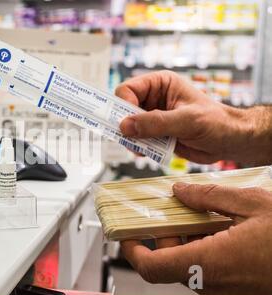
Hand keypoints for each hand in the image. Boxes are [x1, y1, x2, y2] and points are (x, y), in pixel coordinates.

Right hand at [116, 71, 271, 165]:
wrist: (230, 142)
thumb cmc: (216, 123)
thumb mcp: (187, 120)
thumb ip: (156, 123)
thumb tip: (125, 126)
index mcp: (160, 84)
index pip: (128, 89)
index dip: (123, 106)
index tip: (126, 124)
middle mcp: (153, 98)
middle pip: (123, 108)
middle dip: (125, 124)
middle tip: (129, 138)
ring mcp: (153, 117)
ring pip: (128, 126)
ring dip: (131, 138)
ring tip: (142, 148)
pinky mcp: (155, 133)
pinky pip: (136, 139)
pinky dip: (138, 147)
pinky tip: (149, 152)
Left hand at [121, 183, 271, 294]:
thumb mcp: (253, 203)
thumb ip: (209, 197)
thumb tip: (181, 191)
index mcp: (212, 263)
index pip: (152, 267)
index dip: (132, 250)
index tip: (125, 233)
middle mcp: (214, 287)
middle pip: (169, 264)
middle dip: (166, 238)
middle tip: (173, 213)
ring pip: (188, 268)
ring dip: (186, 244)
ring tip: (202, 218)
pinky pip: (207, 274)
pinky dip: (204, 253)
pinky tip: (220, 232)